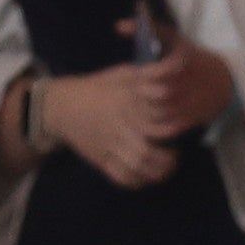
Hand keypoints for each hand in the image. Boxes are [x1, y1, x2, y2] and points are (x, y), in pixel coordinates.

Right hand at [15, 48, 234, 187]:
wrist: (62, 106)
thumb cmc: (98, 87)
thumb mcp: (124, 73)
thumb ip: (151, 74)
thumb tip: (178, 64)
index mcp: (129, 101)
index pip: (160, 116)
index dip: (175, 124)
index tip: (182, 125)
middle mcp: (121, 124)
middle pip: (151, 147)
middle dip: (169, 155)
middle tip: (176, 152)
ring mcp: (110, 145)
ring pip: (139, 166)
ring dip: (158, 171)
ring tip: (167, 166)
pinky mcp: (101, 160)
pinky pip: (123, 177)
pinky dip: (138, 181)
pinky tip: (147, 176)